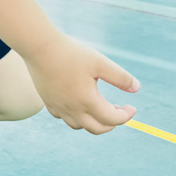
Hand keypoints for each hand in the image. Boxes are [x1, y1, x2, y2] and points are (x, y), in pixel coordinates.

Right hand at [24, 33, 138, 134]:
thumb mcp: (100, 62)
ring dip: (93, 122)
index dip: (126, 116)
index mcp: (87, 100)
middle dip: (111, 123)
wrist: (38, 46)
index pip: (112, 119)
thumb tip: (136, 88)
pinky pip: (62, 117)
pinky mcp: (47, 100)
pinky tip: (77, 102)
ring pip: (78, 125)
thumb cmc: (70, 52)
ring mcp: (57, 106)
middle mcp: (72, 108)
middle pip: (96, 129)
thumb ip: (120, 77)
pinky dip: (74, 116)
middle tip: (118, 111)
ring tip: (98, 107)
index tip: (132, 107)